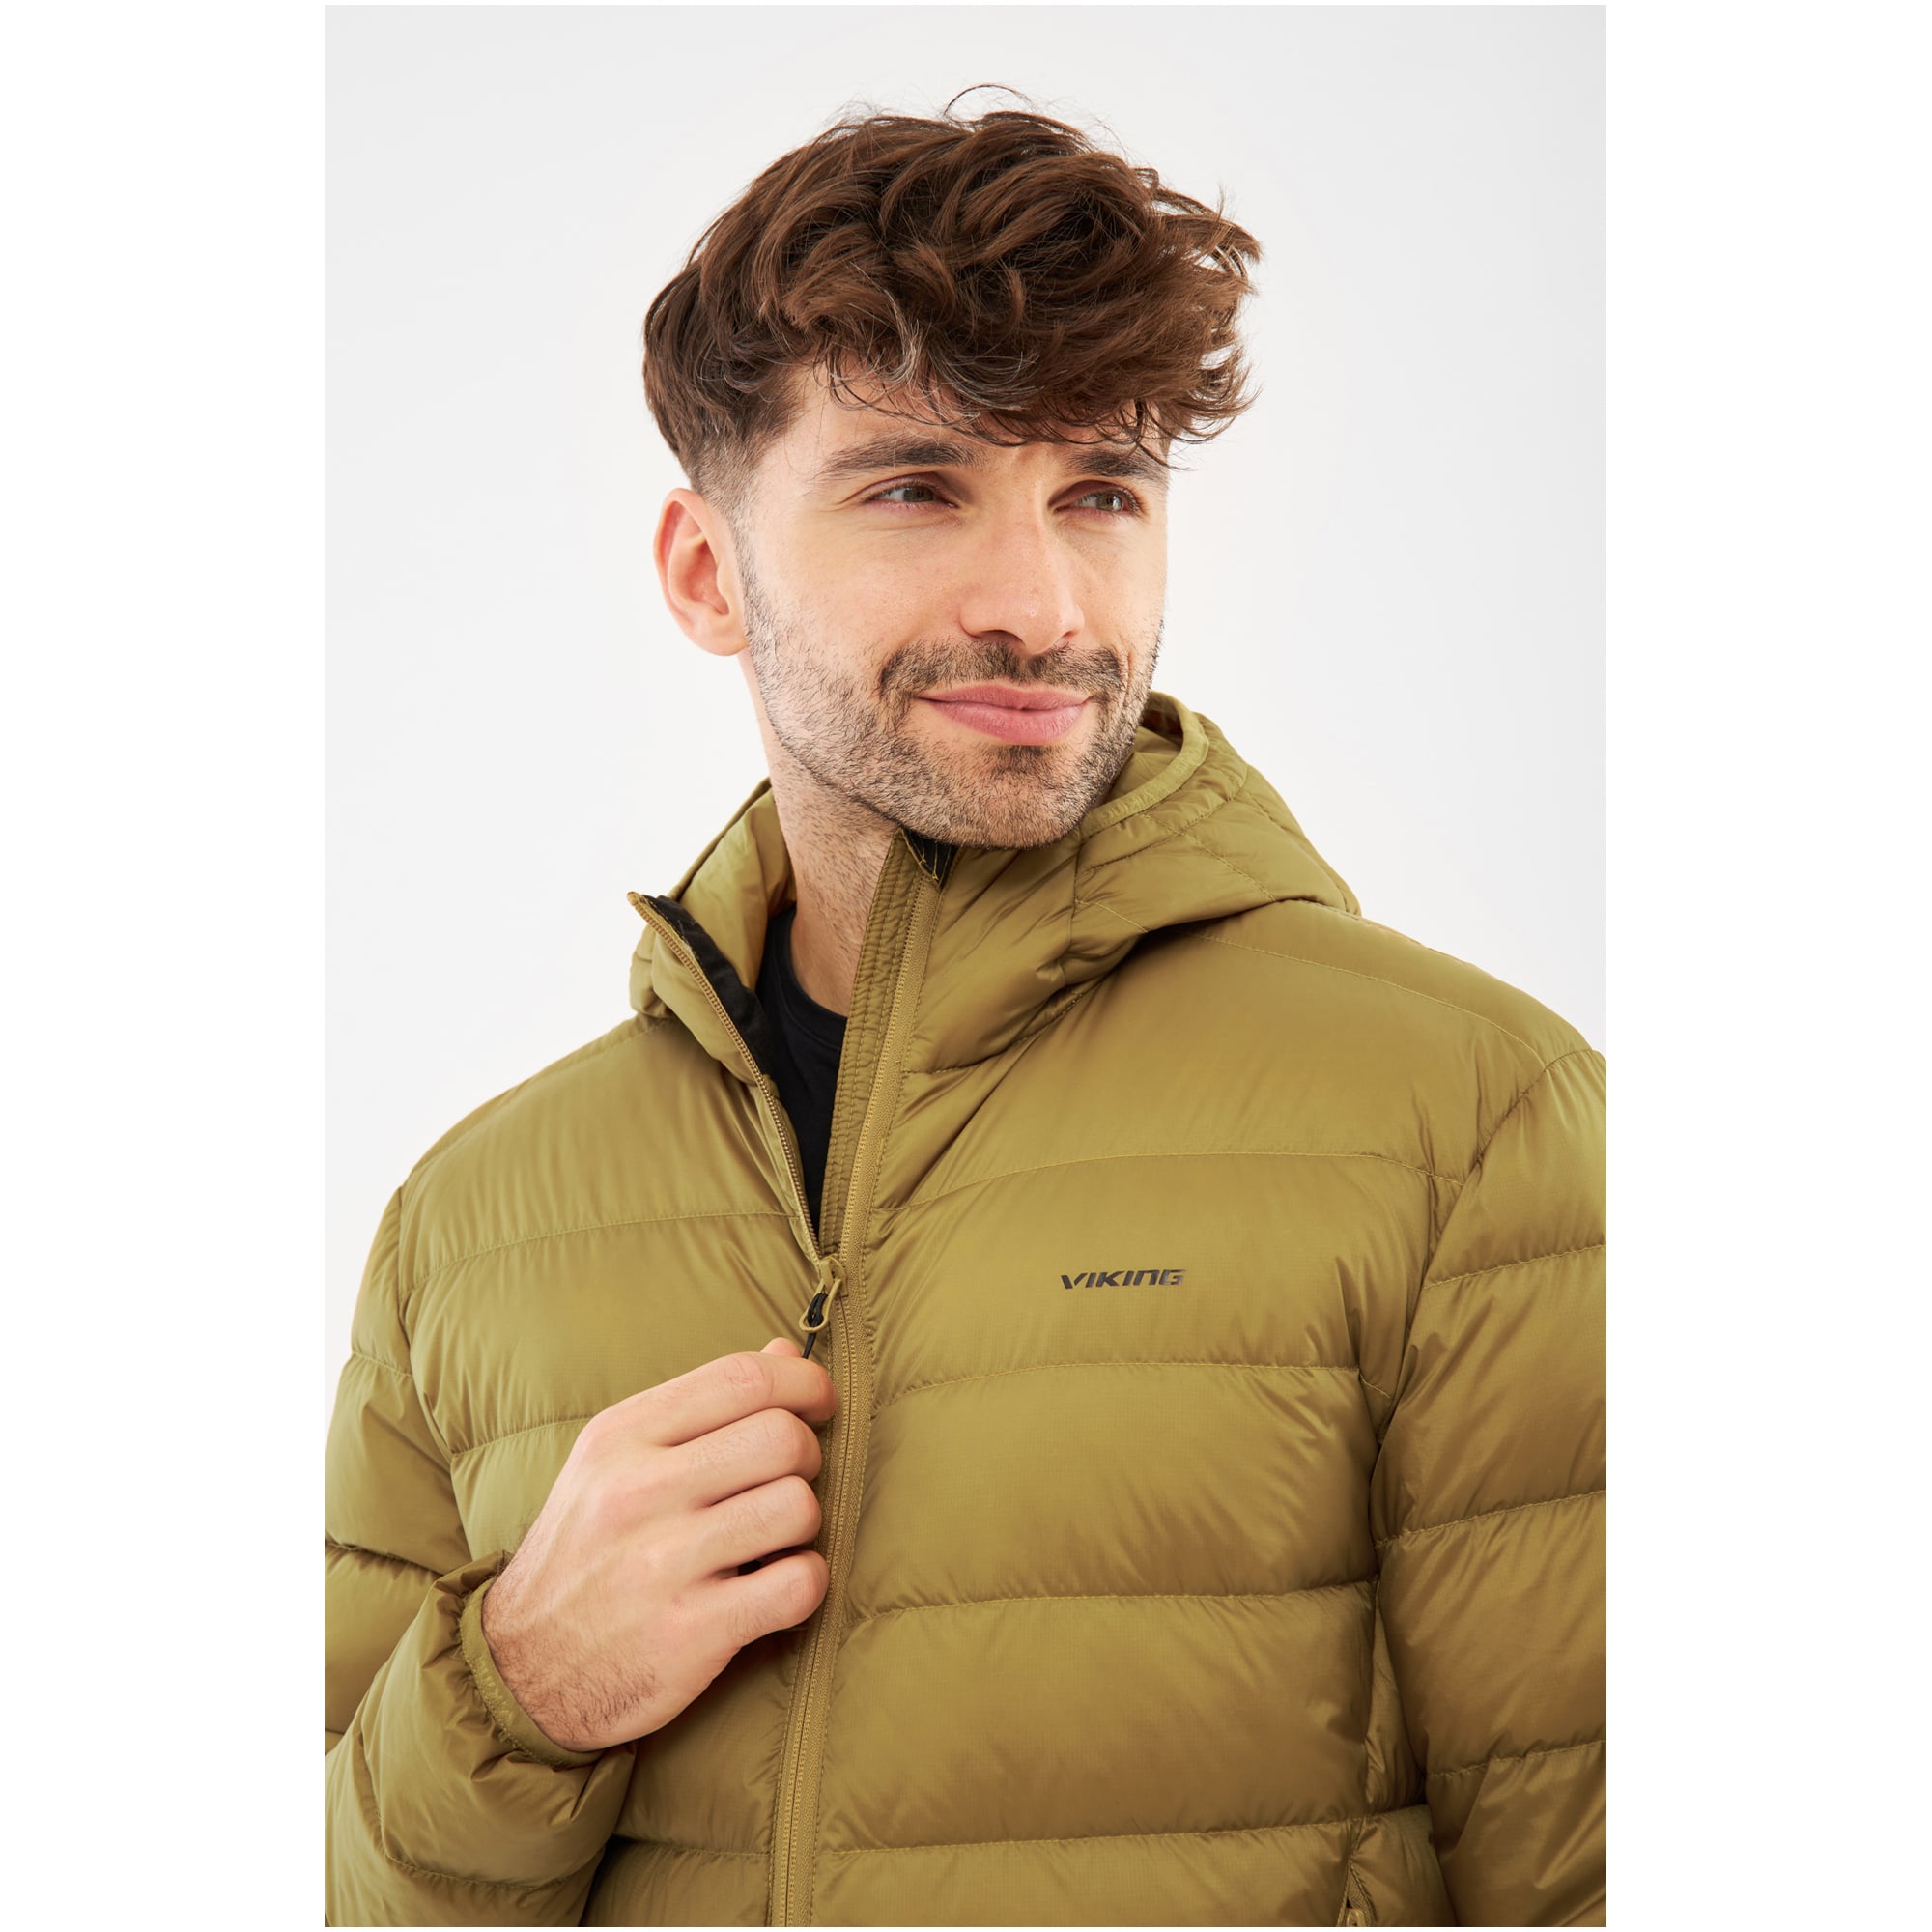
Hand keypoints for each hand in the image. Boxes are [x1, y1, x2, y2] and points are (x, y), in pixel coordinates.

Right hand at [478, 1336, 836, 1753]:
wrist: (518, 1673)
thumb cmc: (585, 1551)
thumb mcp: (615, 1462)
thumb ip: (701, 1407)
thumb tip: (785, 1352)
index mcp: (619, 1437)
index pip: (740, 1379)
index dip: (803, 1382)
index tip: (820, 1402)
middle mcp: (636, 1493)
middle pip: (782, 1439)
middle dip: (808, 1455)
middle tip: (787, 1481)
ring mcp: (662, 1566)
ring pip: (798, 1508)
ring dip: (805, 1525)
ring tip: (773, 1539)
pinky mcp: (689, 1635)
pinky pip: (798, 1586)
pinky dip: (805, 1584)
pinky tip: (775, 1588)